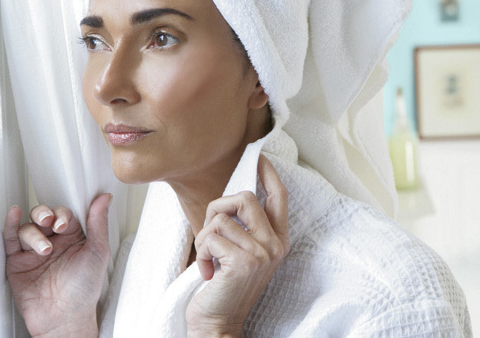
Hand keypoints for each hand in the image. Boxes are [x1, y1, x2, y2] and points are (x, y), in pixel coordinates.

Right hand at [3, 193, 112, 337]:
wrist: (63, 317)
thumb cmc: (84, 290)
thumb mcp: (97, 252)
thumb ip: (98, 224)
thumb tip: (104, 199)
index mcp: (74, 237)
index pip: (64, 214)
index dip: (62, 214)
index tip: (64, 224)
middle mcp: (54, 242)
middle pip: (43, 216)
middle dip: (44, 214)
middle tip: (49, 222)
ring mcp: (34, 251)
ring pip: (28, 228)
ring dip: (34, 234)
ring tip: (44, 250)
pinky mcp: (17, 262)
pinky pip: (10, 239)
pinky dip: (10, 225)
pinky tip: (14, 214)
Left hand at [185, 156, 289, 337]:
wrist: (219, 324)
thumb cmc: (225, 289)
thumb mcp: (243, 255)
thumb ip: (245, 229)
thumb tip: (234, 198)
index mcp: (279, 241)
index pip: (279, 197)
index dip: (269, 174)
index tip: (260, 157)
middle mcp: (275, 245)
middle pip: (245, 197)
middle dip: (218, 207)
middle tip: (210, 233)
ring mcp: (262, 253)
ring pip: (221, 218)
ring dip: (204, 238)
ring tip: (208, 260)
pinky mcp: (243, 262)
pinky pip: (210, 237)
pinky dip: (200, 253)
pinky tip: (206, 273)